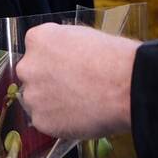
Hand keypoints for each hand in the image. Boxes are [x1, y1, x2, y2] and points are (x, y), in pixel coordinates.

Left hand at [17, 22, 139, 139]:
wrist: (129, 88)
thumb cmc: (115, 60)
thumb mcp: (84, 36)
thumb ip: (63, 45)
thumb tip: (62, 55)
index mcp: (38, 40)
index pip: (37, 48)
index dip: (54, 59)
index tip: (66, 66)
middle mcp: (28, 66)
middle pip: (32, 74)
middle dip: (48, 80)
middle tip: (73, 87)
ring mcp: (32, 95)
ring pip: (37, 99)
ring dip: (51, 102)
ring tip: (80, 103)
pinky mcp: (41, 120)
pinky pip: (45, 121)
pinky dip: (59, 122)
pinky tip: (80, 116)